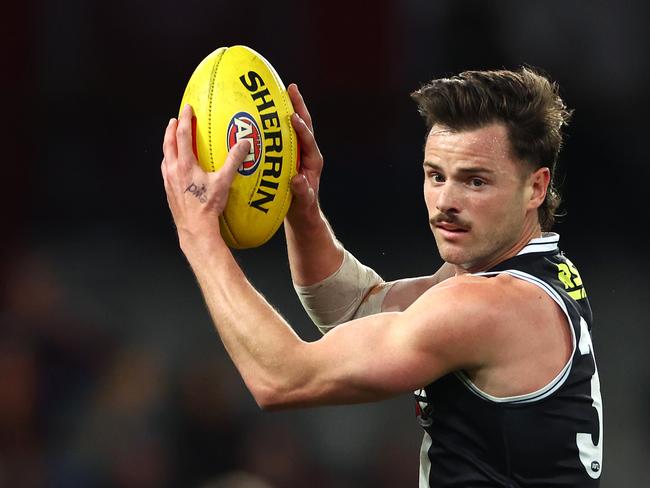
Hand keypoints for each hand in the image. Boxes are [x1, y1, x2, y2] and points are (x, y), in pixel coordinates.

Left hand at [161, 104, 250, 245]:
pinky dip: (169, 161)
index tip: (186, 109)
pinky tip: (175, 166)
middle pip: (168, 143)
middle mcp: (173, 170)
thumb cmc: (207, 206)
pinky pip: (166, 170)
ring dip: (168, 145)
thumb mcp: (223, 181)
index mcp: (185, 164)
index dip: (185, 120)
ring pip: (165, 156)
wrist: (194, 228)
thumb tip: (244, 144)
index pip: (182, 135)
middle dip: (171, 129)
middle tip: (175, 120)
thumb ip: (234, 160)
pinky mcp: (169, 191)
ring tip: (172, 140)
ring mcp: (168, 181)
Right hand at [287, 84, 323, 220]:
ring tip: (279, 91)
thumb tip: (297, 179)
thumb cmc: (302, 208)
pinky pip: (283, 134)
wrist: (301, 212)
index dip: (301, 128)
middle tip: (291, 87)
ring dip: (288, 108)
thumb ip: (302, 191)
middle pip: (304, 124)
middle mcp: (307, 153)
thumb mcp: (303, 202)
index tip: (292, 117)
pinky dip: (276, 121)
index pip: (308, 140)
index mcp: (313, 161)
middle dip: (298, 105)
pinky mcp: (290, 154)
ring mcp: (299, 152)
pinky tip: (264, 111)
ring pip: (294, 126)